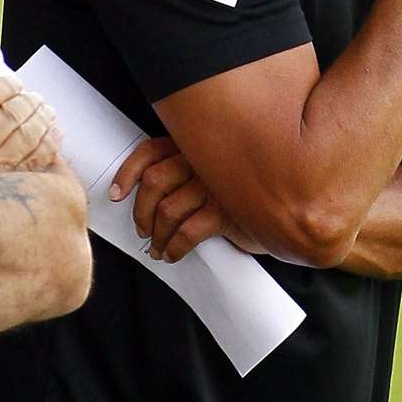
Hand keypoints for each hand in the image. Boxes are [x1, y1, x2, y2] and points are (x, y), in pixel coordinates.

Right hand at [0, 75, 61, 181]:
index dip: (6, 83)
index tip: (13, 82)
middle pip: (14, 112)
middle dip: (28, 99)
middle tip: (33, 95)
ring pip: (30, 133)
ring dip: (43, 118)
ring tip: (46, 110)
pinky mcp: (8, 187)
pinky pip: (38, 160)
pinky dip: (50, 144)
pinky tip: (54, 134)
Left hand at [109, 136, 265, 262]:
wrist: (287, 210)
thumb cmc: (238, 194)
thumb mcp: (209, 174)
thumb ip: (182, 173)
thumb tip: (142, 194)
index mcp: (192, 147)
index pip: (148, 151)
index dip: (126, 173)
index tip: (115, 195)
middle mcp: (201, 160)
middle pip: (153, 182)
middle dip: (140, 211)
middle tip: (141, 230)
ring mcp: (215, 185)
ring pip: (167, 210)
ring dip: (156, 235)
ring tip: (156, 248)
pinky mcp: (227, 211)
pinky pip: (188, 232)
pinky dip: (174, 247)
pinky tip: (172, 254)